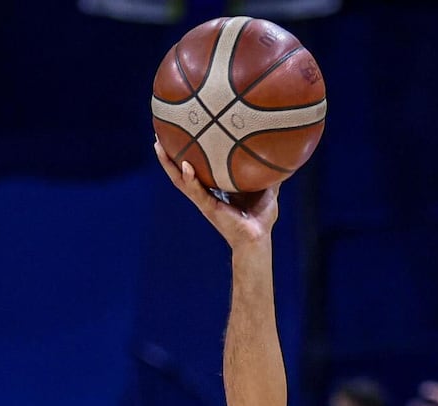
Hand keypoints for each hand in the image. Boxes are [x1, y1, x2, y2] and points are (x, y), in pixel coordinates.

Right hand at [153, 141, 279, 247]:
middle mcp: (205, 193)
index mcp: (215, 188)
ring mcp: (204, 200)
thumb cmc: (261, 218)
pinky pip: (196, 192)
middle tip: (158, 136)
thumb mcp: (266, 189)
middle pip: (180, 172)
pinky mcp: (208, 208)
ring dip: (168, 164)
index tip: (178, 135)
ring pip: (180, 180)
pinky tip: (185, 166)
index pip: (196, 168)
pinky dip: (190, 179)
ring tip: (158, 146)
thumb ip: (267, 172)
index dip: (186, 153)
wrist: (259, 239)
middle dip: (168, 156)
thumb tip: (280, 153)